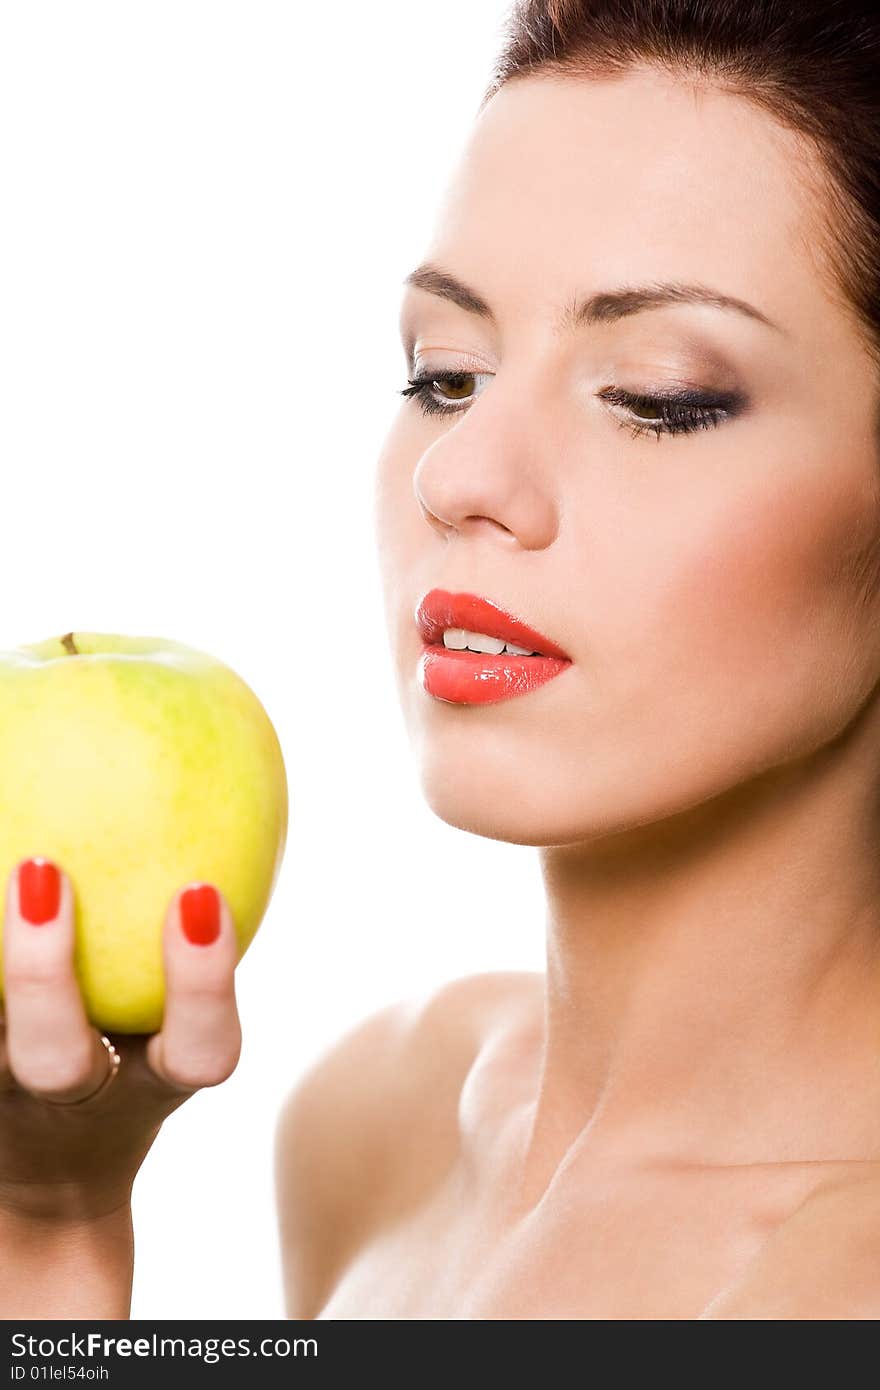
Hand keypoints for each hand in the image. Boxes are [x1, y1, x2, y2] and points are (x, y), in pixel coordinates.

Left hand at [0, 858, 241, 1221]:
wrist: (46, 1165)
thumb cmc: (139, 1043)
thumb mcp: (185, 1008)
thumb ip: (205, 922)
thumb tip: (233, 764)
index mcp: (157, 1077)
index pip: (199, 1048)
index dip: (201, 982)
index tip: (199, 893)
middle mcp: (74, 1094)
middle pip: (56, 1063)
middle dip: (45, 975)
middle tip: (41, 870)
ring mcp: (4, 1086)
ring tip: (2, 869)